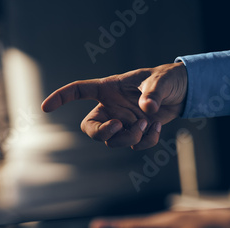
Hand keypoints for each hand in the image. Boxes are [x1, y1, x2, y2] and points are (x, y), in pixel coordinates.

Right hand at [41, 63, 187, 149]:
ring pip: (111, 142)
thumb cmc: (167, 79)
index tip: (45, 107)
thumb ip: (152, 93)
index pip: (78, 91)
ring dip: (130, 138)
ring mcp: (122, 123)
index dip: (60, 98)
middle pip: (89, 128)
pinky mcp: (135, 133)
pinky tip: (158, 126)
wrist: (183, 92)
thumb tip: (146, 111)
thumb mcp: (161, 80)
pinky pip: (134, 146)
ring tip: (147, 124)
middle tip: (118, 128)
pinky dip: (147, 140)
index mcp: (108, 89)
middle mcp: (110, 108)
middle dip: (100, 133)